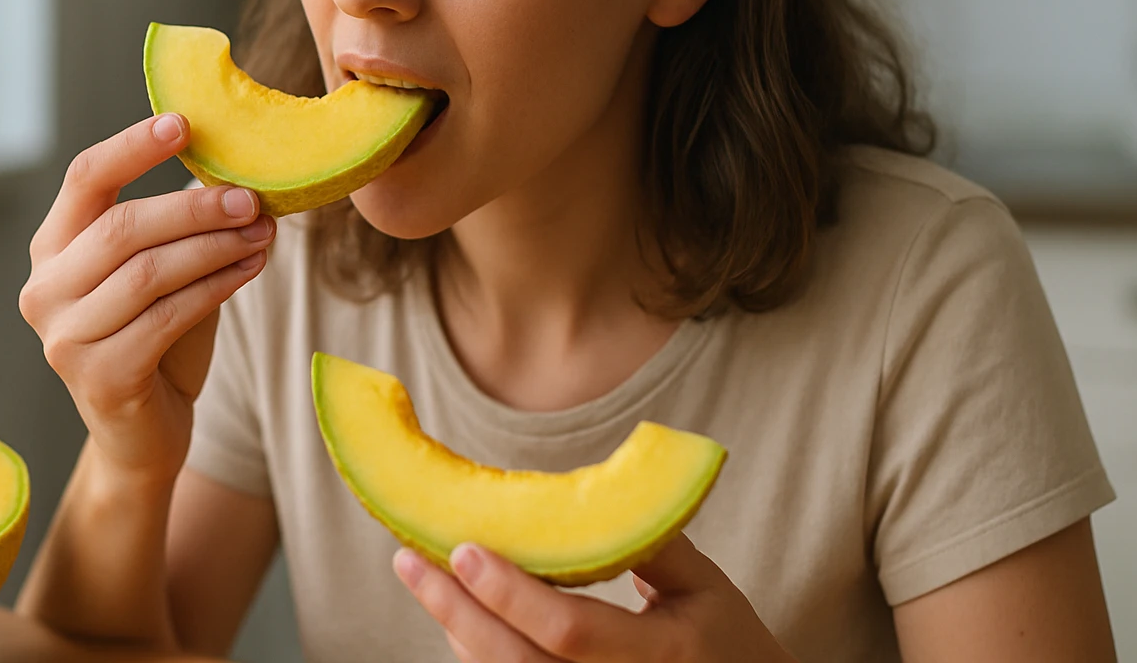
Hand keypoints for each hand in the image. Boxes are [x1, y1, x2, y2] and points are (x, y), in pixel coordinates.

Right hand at [18, 113, 275, 482]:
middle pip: (122, 227)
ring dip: (215, 248)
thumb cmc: (157, 339)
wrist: (145, 433)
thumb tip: (241, 174)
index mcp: (52, 248)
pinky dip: (217, 287)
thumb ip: (180, 227)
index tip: (183, 124)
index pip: (84, 179)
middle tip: (251, 197)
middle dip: (194, 208)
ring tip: (263, 232)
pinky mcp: (98, 377)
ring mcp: (64, 337)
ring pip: (149, 273)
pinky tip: (249, 268)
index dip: (132, 147)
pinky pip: (167, 317)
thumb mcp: (163, 271)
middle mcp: (44, 289)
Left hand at [394, 535, 796, 662]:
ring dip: (455, 628)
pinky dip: (475, 650)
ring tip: (421, 573)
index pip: (569, 631)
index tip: (465, 548)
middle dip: (455, 611)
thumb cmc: (727, 641)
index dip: (511, 594)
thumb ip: (653, 542)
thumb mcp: (708, 588)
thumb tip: (592, 489)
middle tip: (408, 560)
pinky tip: (454, 610)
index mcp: (658, 657)